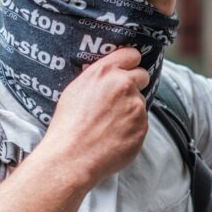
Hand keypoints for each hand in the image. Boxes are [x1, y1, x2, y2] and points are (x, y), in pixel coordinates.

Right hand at [39, 47, 149, 186]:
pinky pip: (141, 123)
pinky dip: (132, 129)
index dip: (130, 63)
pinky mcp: (143, 126)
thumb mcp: (76, 90)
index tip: (128, 70)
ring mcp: (136, 105)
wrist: (72, 157)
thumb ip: (98, 77)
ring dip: (131, 111)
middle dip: (135, 85)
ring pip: (140, 103)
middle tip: (120, 100)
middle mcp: (124, 84)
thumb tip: (109, 74)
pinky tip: (115, 137)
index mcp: (105, 72)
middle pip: (142, 76)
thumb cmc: (68, 125)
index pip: (132, 54)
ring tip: (109, 125)